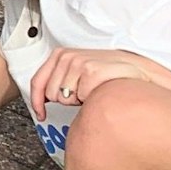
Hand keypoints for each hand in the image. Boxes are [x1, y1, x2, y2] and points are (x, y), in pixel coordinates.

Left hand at [30, 47, 146, 118]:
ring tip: (92, 91)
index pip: (38, 81)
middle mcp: (66, 57)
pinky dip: (90, 99)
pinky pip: (82, 97)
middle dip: (66, 100)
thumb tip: (42, 100)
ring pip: (65, 98)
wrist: (134, 69)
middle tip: (83, 94)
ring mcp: (79, 62)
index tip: (40, 114)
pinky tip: (99, 92)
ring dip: (79, 100)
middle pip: (52, 94)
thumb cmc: (105, 74)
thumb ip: (59, 80)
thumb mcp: (77, 73)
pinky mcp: (92, 71)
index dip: (36, 102)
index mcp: (59, 55)